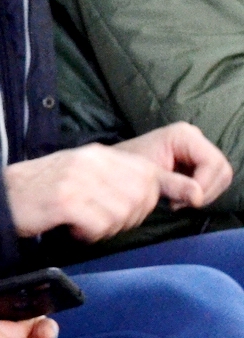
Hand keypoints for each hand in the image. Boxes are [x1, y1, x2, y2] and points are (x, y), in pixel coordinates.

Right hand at [4, 144, 164, 240]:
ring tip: (86, 225)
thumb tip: (152, 190)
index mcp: (97, 153)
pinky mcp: (64, 201)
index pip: (149, 173)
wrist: (1, 193)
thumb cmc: (42, 188)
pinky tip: (75, 230)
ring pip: (122, 212)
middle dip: (131, 217)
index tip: (131, 212)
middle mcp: (90, 162)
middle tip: (105, 222)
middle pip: (141, 195)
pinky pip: (99, 225)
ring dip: (108, 228)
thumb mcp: (81, 172)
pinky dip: (90, 234)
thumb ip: (114, 176)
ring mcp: (77, 180)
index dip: (150, 198)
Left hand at [115, 122, 232, 208]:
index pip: (213, 163)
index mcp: (184, 135)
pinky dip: (199, 194)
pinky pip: (212, 182)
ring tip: (178, 201)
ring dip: (202, 195)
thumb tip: (198, 197)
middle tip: (180, 202)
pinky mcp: (196, 162)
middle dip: (205, 191)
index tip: (187, 201)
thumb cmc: (127, 166)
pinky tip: (179, 197)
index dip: (205, 185)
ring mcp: (196, 149)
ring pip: (220, 178)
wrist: (115, 167)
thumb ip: (176, 186)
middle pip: (221, 170)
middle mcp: (194, 138)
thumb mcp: (151, 176)